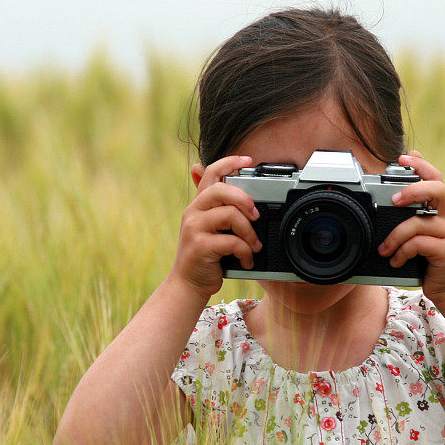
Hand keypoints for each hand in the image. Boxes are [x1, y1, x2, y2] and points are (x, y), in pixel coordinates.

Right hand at [168, 155, 262, 298]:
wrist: (188, 284)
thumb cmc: (203, 255)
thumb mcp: (205, 224)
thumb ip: (209, 202)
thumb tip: (197, 167)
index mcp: (198, 204)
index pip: (210, 173)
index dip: (229, 162)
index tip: (248, 160)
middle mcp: (193, 212)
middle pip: (221, 191)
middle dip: (245, 200)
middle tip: (256, 216)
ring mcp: (195, 229)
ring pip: (229, 215)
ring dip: (249, 232)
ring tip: (253, 245)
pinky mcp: (200, 247)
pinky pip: (231, 242)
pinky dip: (245, 252)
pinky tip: (246, 260)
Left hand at [376, 150, 444, 304]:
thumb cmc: (430, 260)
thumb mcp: (420, 235)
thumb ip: (410, 218)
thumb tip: (389, 201)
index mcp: (442, 209)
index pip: (436, 178)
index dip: (422, 165)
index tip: (405, 157)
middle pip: (437, 189)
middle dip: (413, 189)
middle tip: (394, 198)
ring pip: (418, 222)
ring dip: (395, 236)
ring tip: (384, 249)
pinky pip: (419, 244)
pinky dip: (402, 252)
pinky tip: (396, 260)